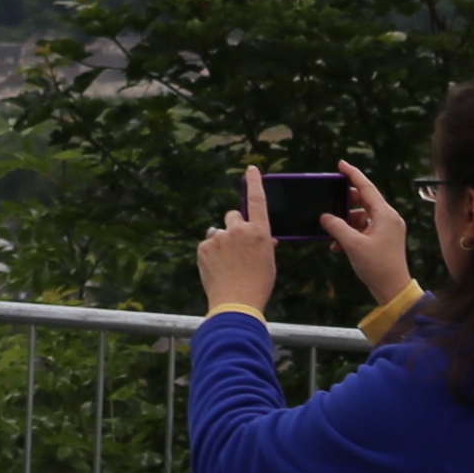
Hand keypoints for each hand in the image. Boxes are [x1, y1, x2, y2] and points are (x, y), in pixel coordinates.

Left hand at [198, 165, 277, 320]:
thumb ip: (264, 245)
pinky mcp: (204, 247)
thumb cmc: (258, 285)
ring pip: (219, 231)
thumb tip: (265, 238)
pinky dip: (211, 254)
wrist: (236, 303)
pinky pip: (208, 244)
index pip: (257, 200)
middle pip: (233, 216)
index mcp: (259, 232)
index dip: (254, 182)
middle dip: (234, 227)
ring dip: (222, 241)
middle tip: (237, 247)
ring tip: (227, 264)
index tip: (251, 169)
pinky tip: (218, 269)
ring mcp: (220, 237)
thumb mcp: (268, 262)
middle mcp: (239, 230)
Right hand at [311, 162, 415, 309]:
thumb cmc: (377, 266)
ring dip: (346, 222)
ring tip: (332, 232)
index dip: (353, 174)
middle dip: (345, 202)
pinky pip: (365, 228)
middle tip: (330, 201)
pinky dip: (352, 232)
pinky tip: (338, 245)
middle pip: (365, 200)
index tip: (341, 164)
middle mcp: (389, 218)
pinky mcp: (385, 239)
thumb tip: (325, 217)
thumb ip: (337, 227)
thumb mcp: (353, 245)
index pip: (367, 187)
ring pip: (363, 215)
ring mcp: (388, 229)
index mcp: (385, 215)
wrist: (393, 290)